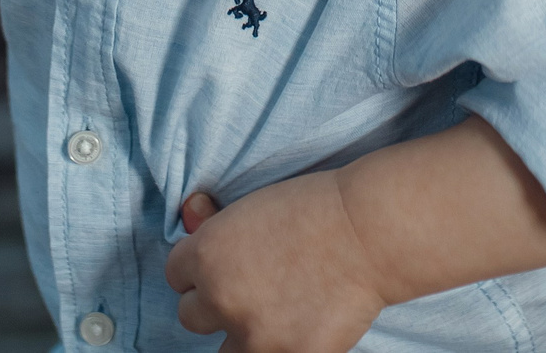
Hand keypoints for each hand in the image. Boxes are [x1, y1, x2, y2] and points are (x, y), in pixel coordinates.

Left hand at [166, 177, 387, 352]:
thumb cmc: (317, 208)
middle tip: (253, 289)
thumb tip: (190, 213)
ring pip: (224, 351)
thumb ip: (215, 224)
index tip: (227, 267)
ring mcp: (252, 335)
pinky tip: (301, 325)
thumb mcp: (255, 206)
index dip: (203, 270)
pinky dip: (280, 347)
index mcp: (206, 255)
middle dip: (217, 304)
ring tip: (276, 313)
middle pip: (191, 316)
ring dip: (243, 335)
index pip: (176, 276)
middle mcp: (220, 297)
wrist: (369, 232)